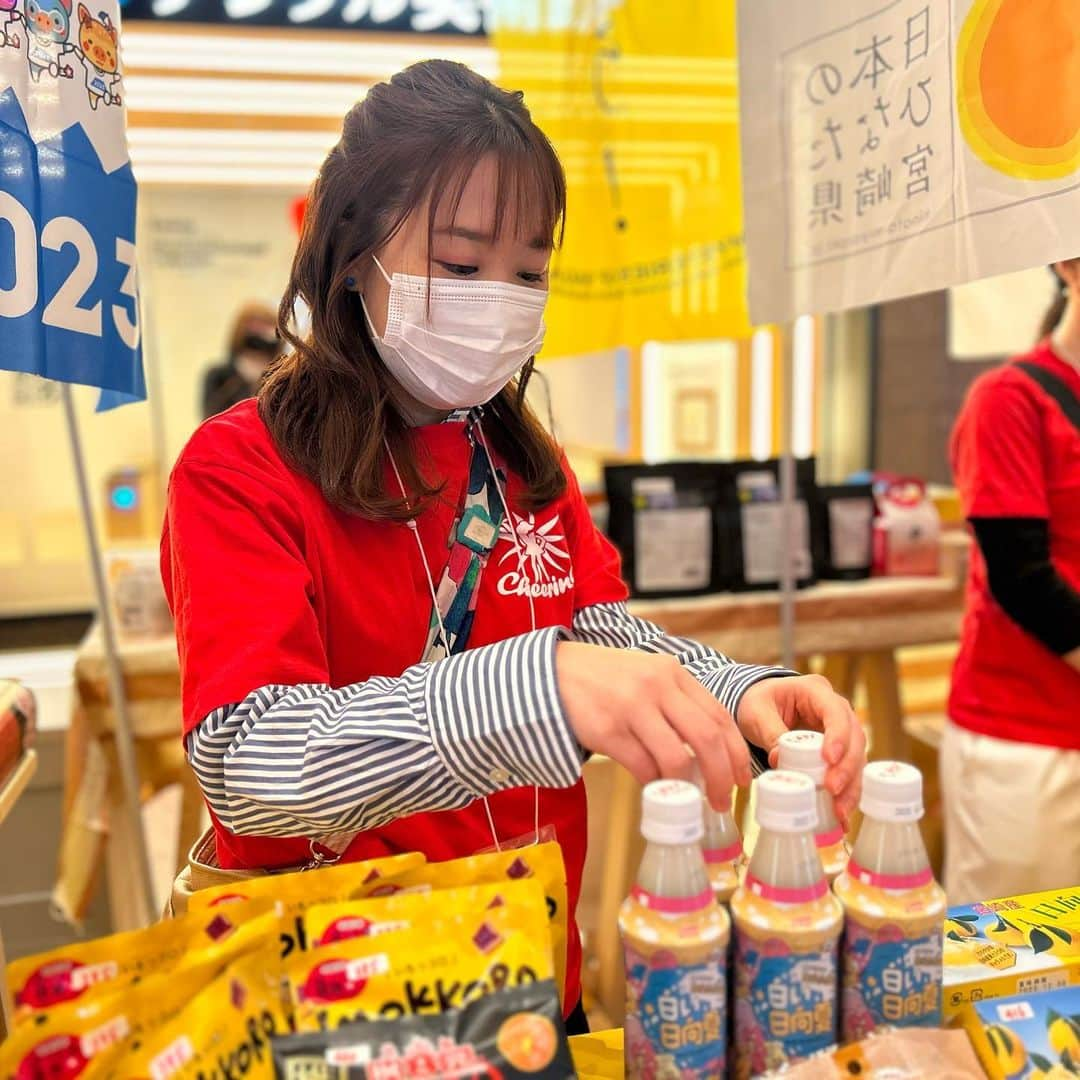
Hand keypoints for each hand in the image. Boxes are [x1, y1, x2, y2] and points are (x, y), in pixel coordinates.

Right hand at [556, 642, 750, 810]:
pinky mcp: (607, 730)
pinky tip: (653, 786)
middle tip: (723, 801)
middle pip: (706, 738)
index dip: (736, 752)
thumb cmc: (604, 678)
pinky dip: (653, 783)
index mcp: (672, 672)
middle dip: (722, 776)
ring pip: (676, 757)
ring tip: (687, 800)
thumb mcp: (647, 675)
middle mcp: (656, 686)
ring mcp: (631, 707)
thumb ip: (677, 703)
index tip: (742, 777)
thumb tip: (710, 752)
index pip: (719, 715)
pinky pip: (642, 767)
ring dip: (687, 787)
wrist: (552, 671)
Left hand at [736, 675, 865, 826]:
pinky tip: (842, 814)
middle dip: (847, 766)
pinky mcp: (839, 750)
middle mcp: (835, 709)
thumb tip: (781, 762)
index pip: (836, 712)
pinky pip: (849, 770)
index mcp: (815, 690)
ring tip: (840, 811)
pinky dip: (847, 792)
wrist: (757, 706)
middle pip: (854, 737)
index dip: (838, 736)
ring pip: (857, 757)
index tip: (829, 760)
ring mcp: (840, 730)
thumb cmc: (756, 703)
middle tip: (833, 790)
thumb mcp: (756, 713)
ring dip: (851, 785)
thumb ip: (770, 733)